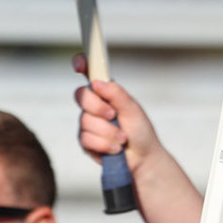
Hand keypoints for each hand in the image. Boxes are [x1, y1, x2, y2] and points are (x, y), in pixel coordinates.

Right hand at [73, 54, 163, 172]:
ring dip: (107, 132)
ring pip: (85, 121)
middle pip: (81, 96)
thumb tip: (97, 82)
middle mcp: (94, 105)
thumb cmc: (140, 131)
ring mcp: (88, 123)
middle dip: (98, 108)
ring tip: (122, 138)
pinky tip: (115, 148)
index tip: (80, 64)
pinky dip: (104, 145)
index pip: (89, 73)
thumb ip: (116, 93)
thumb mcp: (132, 108)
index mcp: (105, 92)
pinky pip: (86, 139)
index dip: (81, 64)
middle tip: (114, 115)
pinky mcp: (85, 141)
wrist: (142, 159)